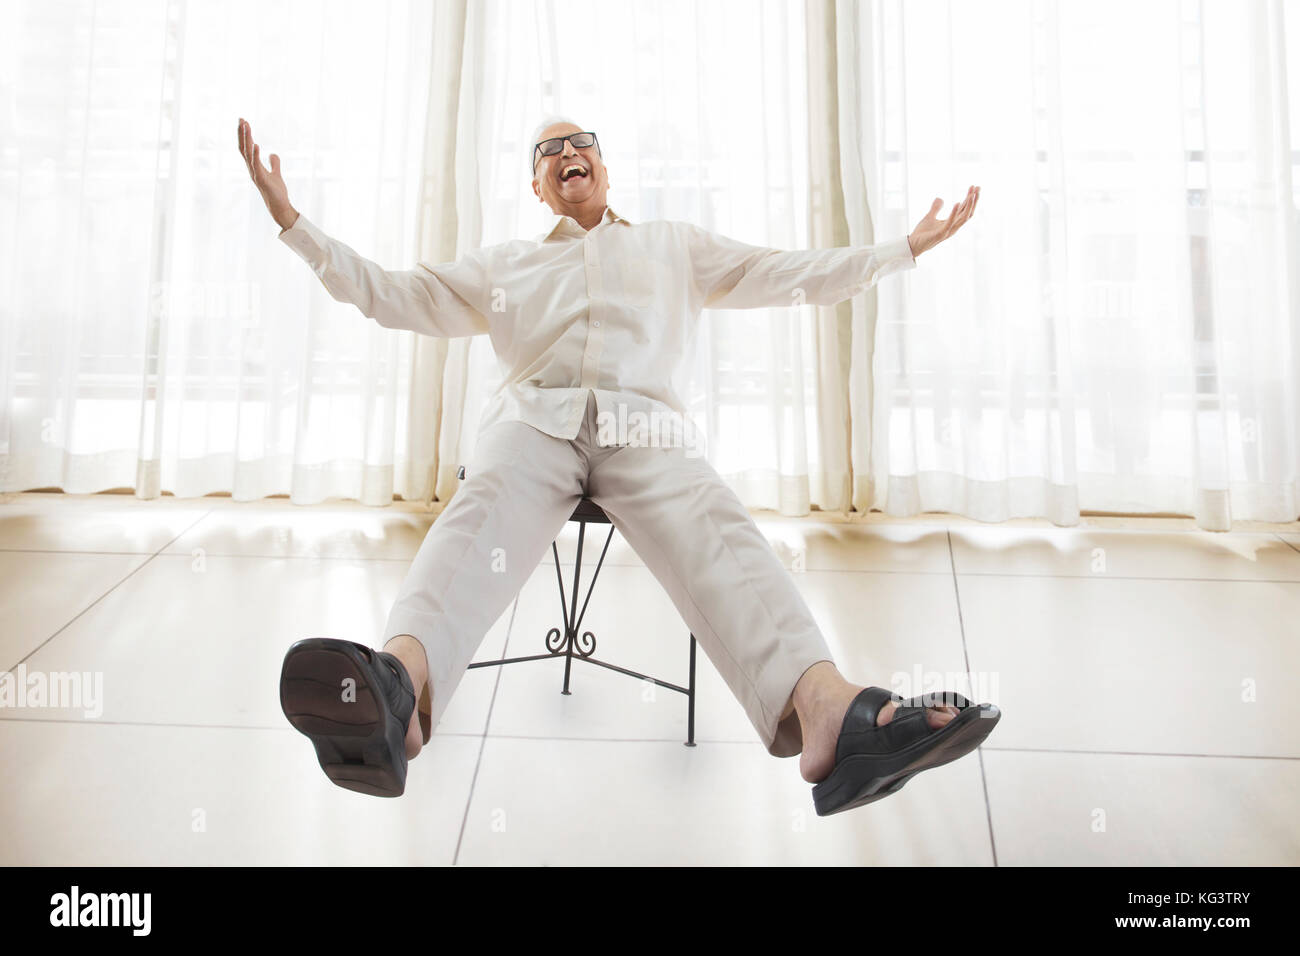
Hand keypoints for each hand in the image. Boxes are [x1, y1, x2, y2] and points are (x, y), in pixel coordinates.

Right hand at [237, 117, 296, 231]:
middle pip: (244, 148)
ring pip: (247, 153)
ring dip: (247, 139)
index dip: (244, 135)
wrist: (280, 206)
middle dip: (242, 133)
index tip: (243, 121)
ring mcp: (255, 174)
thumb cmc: (277, 192)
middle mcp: (251, 169)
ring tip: (246, 126)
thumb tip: (272, 154)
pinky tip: (256, 144)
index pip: (246, 147)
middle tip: (241, 119)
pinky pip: (256, 165)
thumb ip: (274, 163)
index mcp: (254, 166)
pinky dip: (255, 154)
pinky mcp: (261, 179)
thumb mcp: (276, 174)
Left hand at [908, 185, 978, 258]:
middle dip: (973, 200)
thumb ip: (936, 208)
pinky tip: (957, 203)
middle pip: (968, 213)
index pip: (964, 209)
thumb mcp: (929, 217)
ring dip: (968, 205)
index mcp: (952, 223)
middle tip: (978, 188)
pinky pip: (950, 222)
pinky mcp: (941, 234)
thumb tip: (940, 198)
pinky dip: (954, 213)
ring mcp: (948, 231)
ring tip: (972, 194)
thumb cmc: (922, 234)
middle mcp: (953, 227)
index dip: (970, 198)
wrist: (913, 246)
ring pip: (963, 218)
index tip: (974, 187)